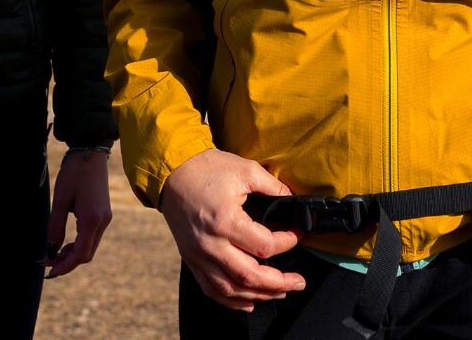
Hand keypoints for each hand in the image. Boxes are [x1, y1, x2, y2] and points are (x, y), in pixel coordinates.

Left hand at [44, 150, 112, 277]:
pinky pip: (92, 237)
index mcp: (92, 219)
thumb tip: (50, 251)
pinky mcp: (104, 214)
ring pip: (90, 247)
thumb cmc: (74, 174)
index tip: (49, 271)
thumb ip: (55, 227)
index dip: (65, 266)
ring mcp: (106, 218)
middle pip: (87, 254)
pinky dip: (79, 244)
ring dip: (73, 255)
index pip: (80, 254)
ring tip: (54, 253)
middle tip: (48, 263)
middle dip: (68, 263)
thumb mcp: (60, 200)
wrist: (91, 153)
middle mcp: (103, 221)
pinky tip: (66, 243)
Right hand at [161, 149, 306, 311]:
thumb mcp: (246, 170)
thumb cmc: (209, 169)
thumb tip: (294, 201)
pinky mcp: (191, 259)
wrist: (173, 172)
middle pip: (249, 277)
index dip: (287, 242)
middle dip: (278, 283)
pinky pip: (211, 289)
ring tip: (280, 292)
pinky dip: (231, 301)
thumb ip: (273, 187)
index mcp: (226, 221)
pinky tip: (249, 302)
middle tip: (298, 282)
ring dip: (258, 295)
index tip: (299, 234)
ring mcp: (199, 255)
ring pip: (230, 289)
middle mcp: (211, 244)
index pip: (264, 245)